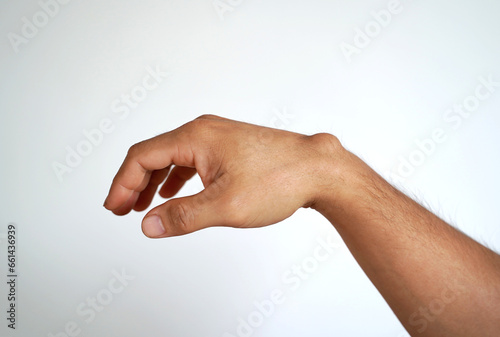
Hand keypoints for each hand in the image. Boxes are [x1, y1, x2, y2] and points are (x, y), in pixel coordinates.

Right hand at [103, 115, 339, 237]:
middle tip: (122, 210)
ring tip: (143, 206)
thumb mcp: (225, 205)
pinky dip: (177, 177)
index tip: (114, 208)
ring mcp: (218, 136)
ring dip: (154, 181)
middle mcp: (203, 130)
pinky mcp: (229, 146)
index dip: (122, 184)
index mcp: (195, 137)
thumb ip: (183, 216)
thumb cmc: (279, 180)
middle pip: (154, 154)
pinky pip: (191, 159)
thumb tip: (148, 225)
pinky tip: (175, 193)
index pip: (142, 156)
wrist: (318, 169)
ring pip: (173, 157)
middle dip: (134, 183)